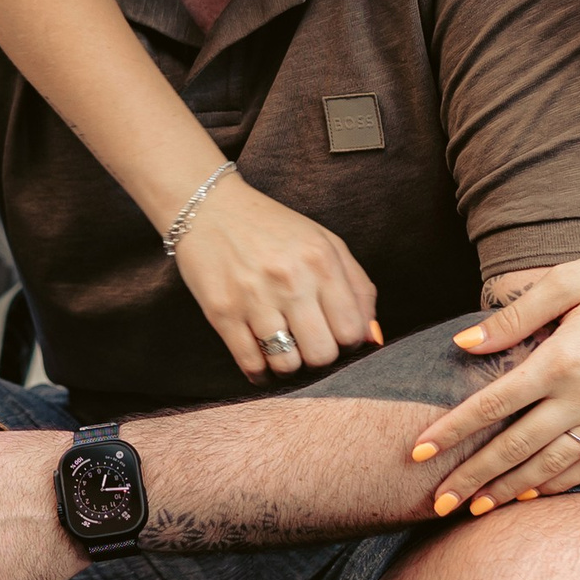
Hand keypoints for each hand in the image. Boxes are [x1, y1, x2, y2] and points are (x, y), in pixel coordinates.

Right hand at [173, 173, 380, 379]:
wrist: (207, 207)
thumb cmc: (272, 228)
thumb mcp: (325, 242)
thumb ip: (357, 287)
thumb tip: (372, 338)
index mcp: (321, 261)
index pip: (351, 331)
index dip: (346, 343)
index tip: (333, 336)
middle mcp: (291, 280)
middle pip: (322, 354)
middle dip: (318, 358)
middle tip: (308, 345)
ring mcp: (254, 297)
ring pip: (286, 364)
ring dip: (288, 366)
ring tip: (282, 352)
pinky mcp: (222, 311)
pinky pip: (250, 363)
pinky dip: (259, 372)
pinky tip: (261, 362)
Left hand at [411, 234, 579, 512]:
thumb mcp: (568, 280)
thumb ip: (515, 316)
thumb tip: (465, 344)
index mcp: (562, 360)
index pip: (492, 405)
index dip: (452, 431)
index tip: (419, 452)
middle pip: (515, 447)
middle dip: (471, 477)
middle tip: (436, 502)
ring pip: (550, 465)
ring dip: (509, 489)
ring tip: (475, 508)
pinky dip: (558, 485)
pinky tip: (533, 496)